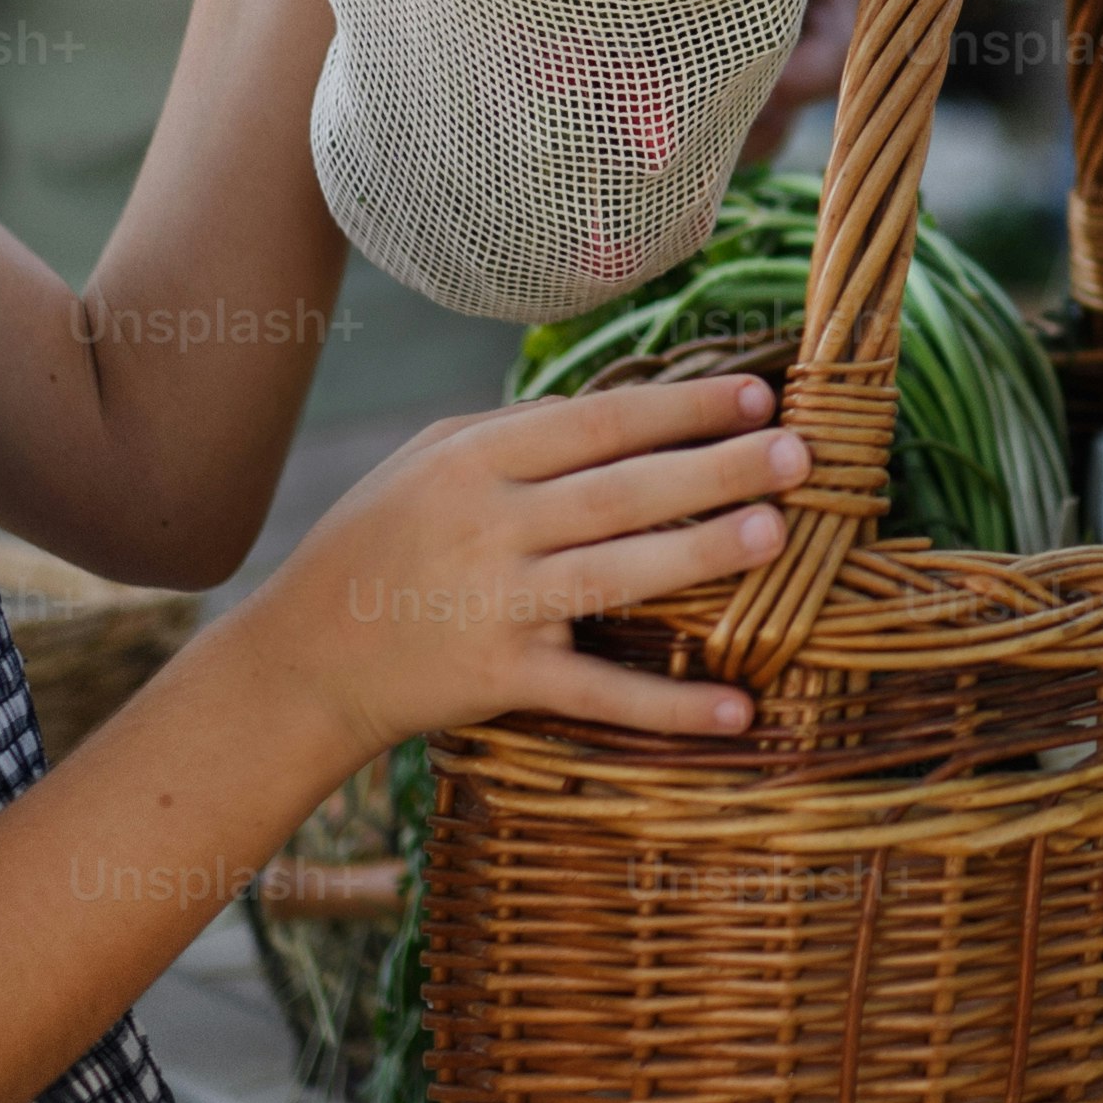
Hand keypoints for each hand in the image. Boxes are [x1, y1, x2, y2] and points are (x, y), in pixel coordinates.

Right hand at [268, 371, 810, 751]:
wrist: (303, 657)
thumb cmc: (377, 542)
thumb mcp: (428, 461)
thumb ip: (517, 430)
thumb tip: (617, 407)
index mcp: (477, 459)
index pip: (599, 422)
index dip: (683, 407)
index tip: (758, 394)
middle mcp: (490, 525)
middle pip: (622, 491)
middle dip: (717, 469)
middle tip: (799, 453)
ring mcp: (497, 604)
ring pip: (617, 575)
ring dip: (702, 556)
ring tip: (777, 533)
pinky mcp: (503, 680)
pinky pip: (599, 692)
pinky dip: (669, 704)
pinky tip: (739, 708)